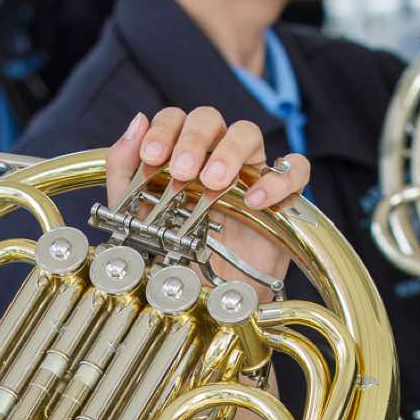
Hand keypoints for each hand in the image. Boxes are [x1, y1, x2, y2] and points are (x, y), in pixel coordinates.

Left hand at [105, 107, 308, 298]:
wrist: (206, 301)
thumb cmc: (173, 255)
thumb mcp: (133, 215)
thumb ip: (124, 169)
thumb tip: (136, 122)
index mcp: (179, 154)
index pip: (175, 118)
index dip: (163, 129)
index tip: (152, 156)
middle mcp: (214, 155)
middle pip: (209, 118)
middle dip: (193, 139)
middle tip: (182, 172)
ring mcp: (249, 172)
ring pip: (248, 133)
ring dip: (229, 151)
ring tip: (214, 182)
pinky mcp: (281, 197)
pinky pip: (296, 170)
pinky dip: (279, 178)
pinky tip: (255, 200)